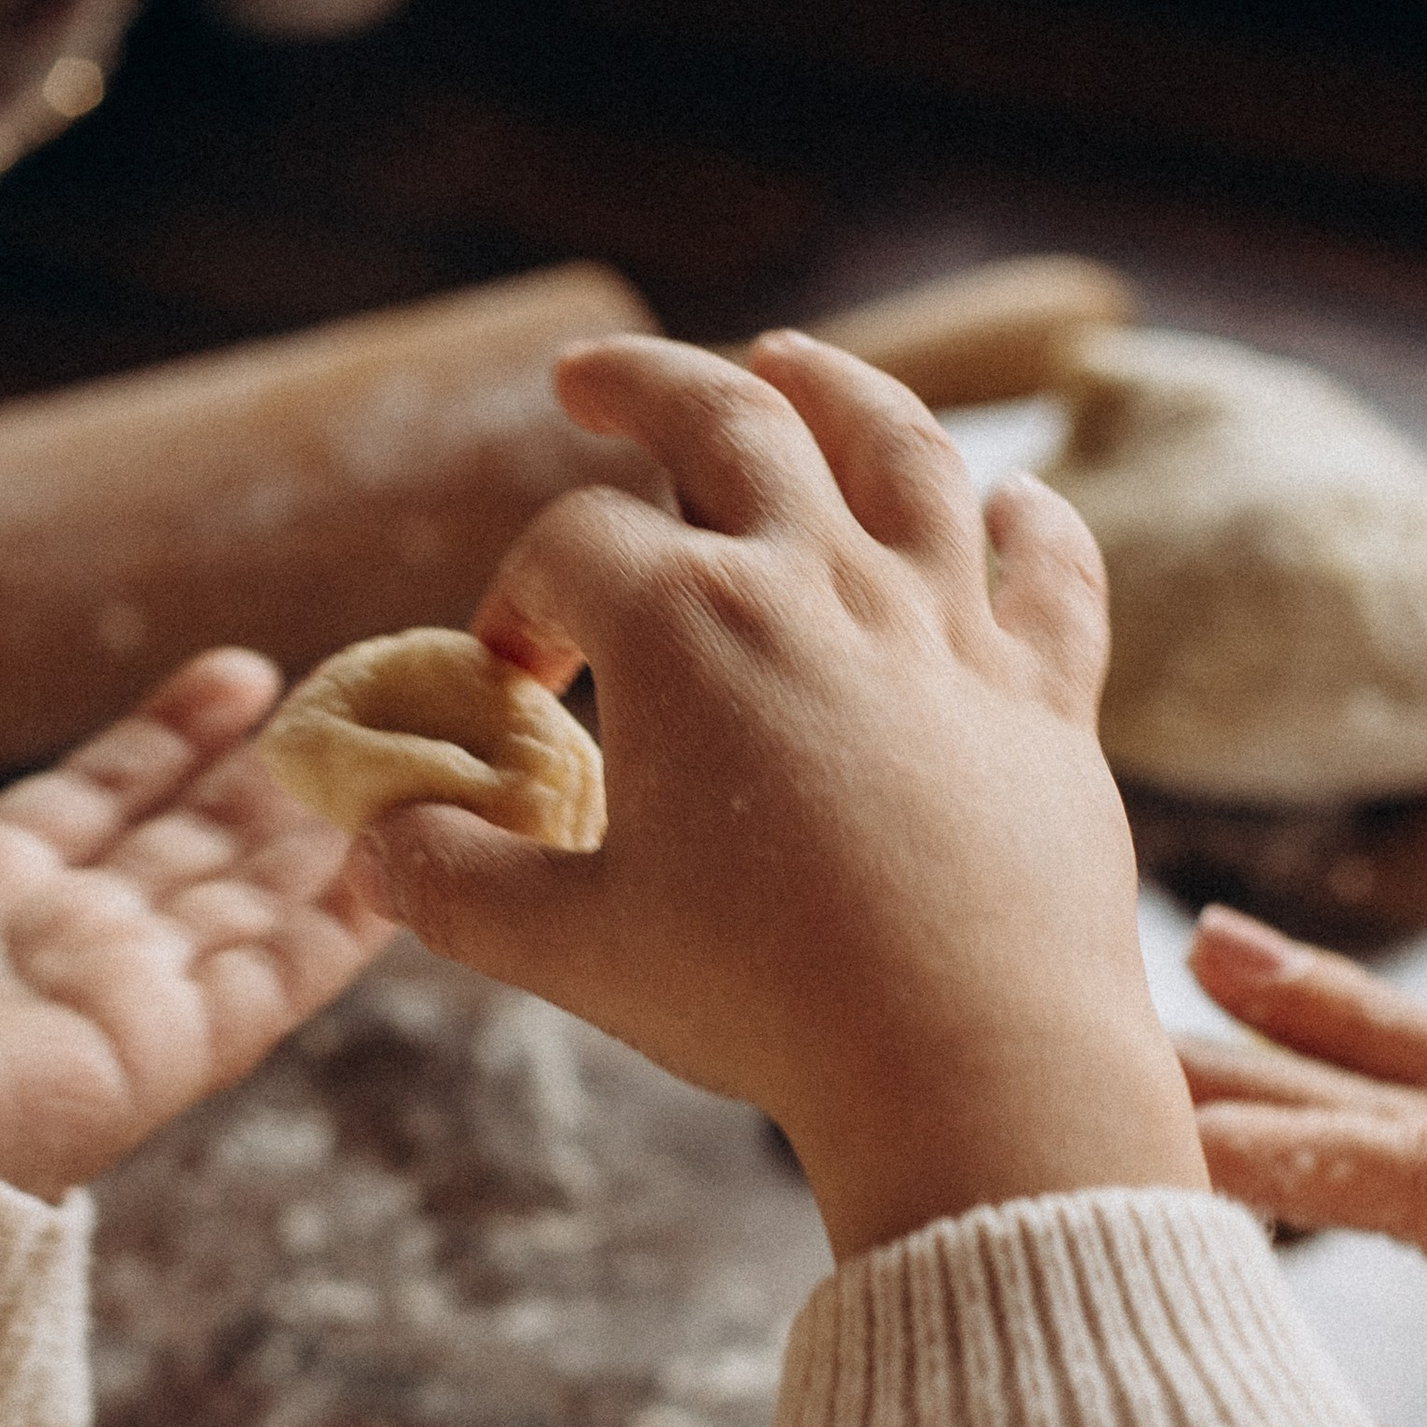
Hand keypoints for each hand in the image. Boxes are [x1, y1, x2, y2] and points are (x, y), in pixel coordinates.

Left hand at [0, 649, 393, 1197]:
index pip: (93, 804)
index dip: (169, 740)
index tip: (245, 673)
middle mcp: (42, 954)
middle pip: (188, 851)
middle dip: (271, 783)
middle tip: (359, 702)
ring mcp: (101, 1009)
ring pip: (243, 906)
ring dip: (321, 835)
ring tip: (402, 754)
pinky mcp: (145, 1061)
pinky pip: (263, 982)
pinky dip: (334, 928)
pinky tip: (393, 859)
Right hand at [351, 330, 1205, 1259]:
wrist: (972, 1061)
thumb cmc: (765, 1001)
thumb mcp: (573, 948)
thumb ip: (456, 883)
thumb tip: (377, 842)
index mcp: (687, 624)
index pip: (570, 551)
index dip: (518, 603)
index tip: (513, 681)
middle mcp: (821, 582)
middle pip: (728, 420)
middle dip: (644, 383)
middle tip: (590, 379)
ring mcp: (947, 625)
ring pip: (902, 450)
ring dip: (837, 390)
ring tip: (791, 364)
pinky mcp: (1046, 692)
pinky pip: (1049, 573)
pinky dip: (1035, 524)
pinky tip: (1016, 501)